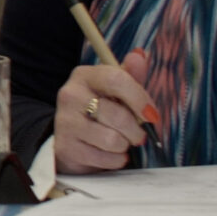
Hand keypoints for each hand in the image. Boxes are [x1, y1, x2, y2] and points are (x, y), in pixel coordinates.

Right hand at [54, 51, 159, 173]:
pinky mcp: (66, 147)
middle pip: (118, 115)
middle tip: (137, 134)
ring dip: (124, 145)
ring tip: (120, 142)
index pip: (117, 79)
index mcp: (84, 76)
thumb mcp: (115, 91)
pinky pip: (104, 158)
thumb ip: (130, 74)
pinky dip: (114, 160)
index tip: (152, 115)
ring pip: (112, 139)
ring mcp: (65, 122)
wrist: (71, 138)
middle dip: (136, 130)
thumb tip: (139, 55)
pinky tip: (109, 153)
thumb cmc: (101, 111)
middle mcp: (70, 95)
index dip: (140, 99)